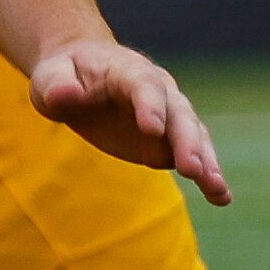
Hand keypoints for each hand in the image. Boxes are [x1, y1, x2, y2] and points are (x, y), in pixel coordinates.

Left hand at [29, 41, 227, 205]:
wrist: (82, 76)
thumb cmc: (64, 75)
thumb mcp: (49, 76)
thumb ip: (57, 85)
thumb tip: (65, 95)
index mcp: (129, 71)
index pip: (144, 86)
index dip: (150, 106)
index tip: (152, 130)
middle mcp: (160, 90)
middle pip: (180, 115)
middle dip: (187, 142)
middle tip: (191, 169)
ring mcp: (169, 116)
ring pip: (194, 137)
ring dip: (207, 163)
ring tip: (217, 190)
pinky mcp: (169, 140)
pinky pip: (193, 156)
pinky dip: (208, 175)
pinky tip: (220, 198)